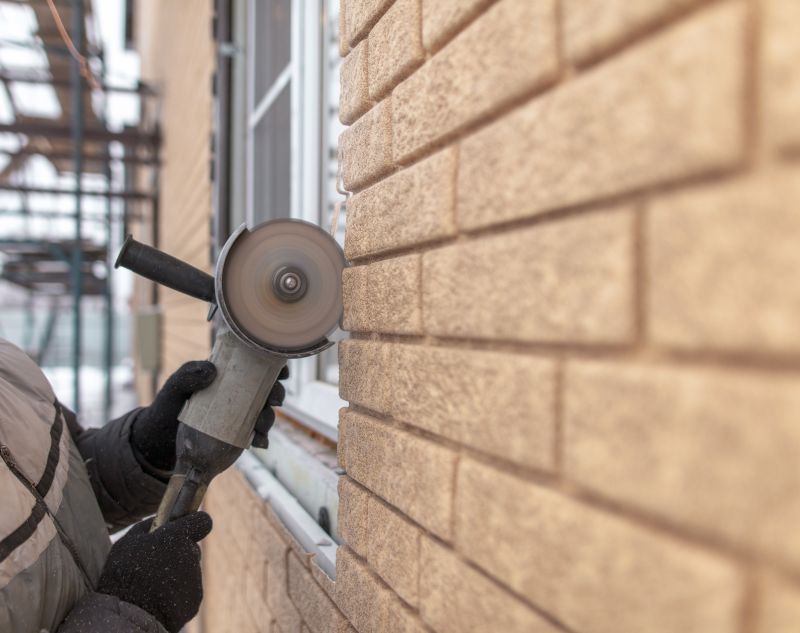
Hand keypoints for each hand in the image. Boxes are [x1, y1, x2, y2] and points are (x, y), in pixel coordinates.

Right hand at [97, 512, 212, 632]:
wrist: (130, 613)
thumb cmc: (124, 573)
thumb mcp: (128, 541)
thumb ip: (149, 526)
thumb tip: (162, 520)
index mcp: (177, 536)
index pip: (203, 521)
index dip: (195, 523)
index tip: (187, 528)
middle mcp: (191, 554)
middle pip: (191, 549)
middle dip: (178, 553)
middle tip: (156, 565)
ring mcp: (195, 577)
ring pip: (188, 570)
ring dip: (175, 574)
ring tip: (152, 586)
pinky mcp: (195, 598)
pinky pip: (188, 590)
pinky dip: (177, 593)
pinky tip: (158, 598)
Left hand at [131, 361, 288, 469]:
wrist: (159, 440)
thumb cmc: (167, 406)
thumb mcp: (174, 387)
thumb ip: (187, 375)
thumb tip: (212, 370)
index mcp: (227, 375)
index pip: (256, 364)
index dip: (274, 364)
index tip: (281, 371)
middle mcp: (238, 393)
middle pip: (267, 389)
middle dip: (277, 393)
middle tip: (273, 400)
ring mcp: (240, 414)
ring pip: (265, 413)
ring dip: (269, 418)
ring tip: (259, 427)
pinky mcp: (239, 435)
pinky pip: (257, 435)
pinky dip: (263, 439)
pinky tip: (258, 442)